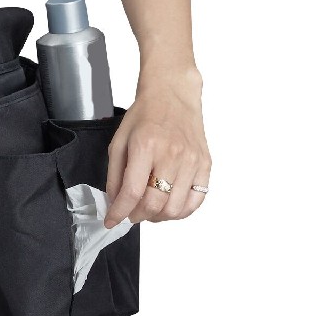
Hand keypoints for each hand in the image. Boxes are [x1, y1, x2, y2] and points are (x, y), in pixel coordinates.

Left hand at [104, 66, 210, 227]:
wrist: (172, 95)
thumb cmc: (144, 115)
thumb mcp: (118, 141)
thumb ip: (114, 175)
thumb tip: (115, 203)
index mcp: (146, 146)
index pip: (132, 192)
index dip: (119, 213)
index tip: (111, 221)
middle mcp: (172, 154)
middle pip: (154, 204)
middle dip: (137, 216)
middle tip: (129, 213)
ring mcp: (192, 161)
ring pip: (175, 209)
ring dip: (157, 217)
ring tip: (148, 209)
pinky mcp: (205, 164)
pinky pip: (196, 200)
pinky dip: (180, 212)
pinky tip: (168, 206)